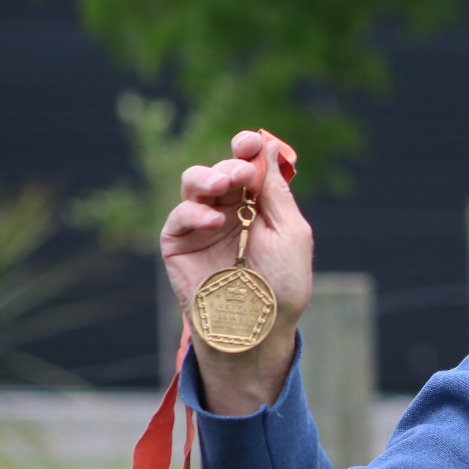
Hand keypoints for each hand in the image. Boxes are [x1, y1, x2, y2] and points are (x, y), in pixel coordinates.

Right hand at [162, 131, 314, 413]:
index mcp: (258, 205)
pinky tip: (212, 219)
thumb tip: (268, 149)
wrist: (257, 327)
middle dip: (230, 165)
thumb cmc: (281, 286)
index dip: (246, 150)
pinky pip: (178, 216)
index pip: (248, 167)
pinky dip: (194, 211)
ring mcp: (202, 225)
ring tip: (225, 185)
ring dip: (208, 177)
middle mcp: (229, 210)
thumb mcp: (290, 234)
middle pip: (221, 170)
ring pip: (193, 184)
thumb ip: (277, 192)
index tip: (248, 141)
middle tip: (240, 174)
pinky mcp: (178, 243)